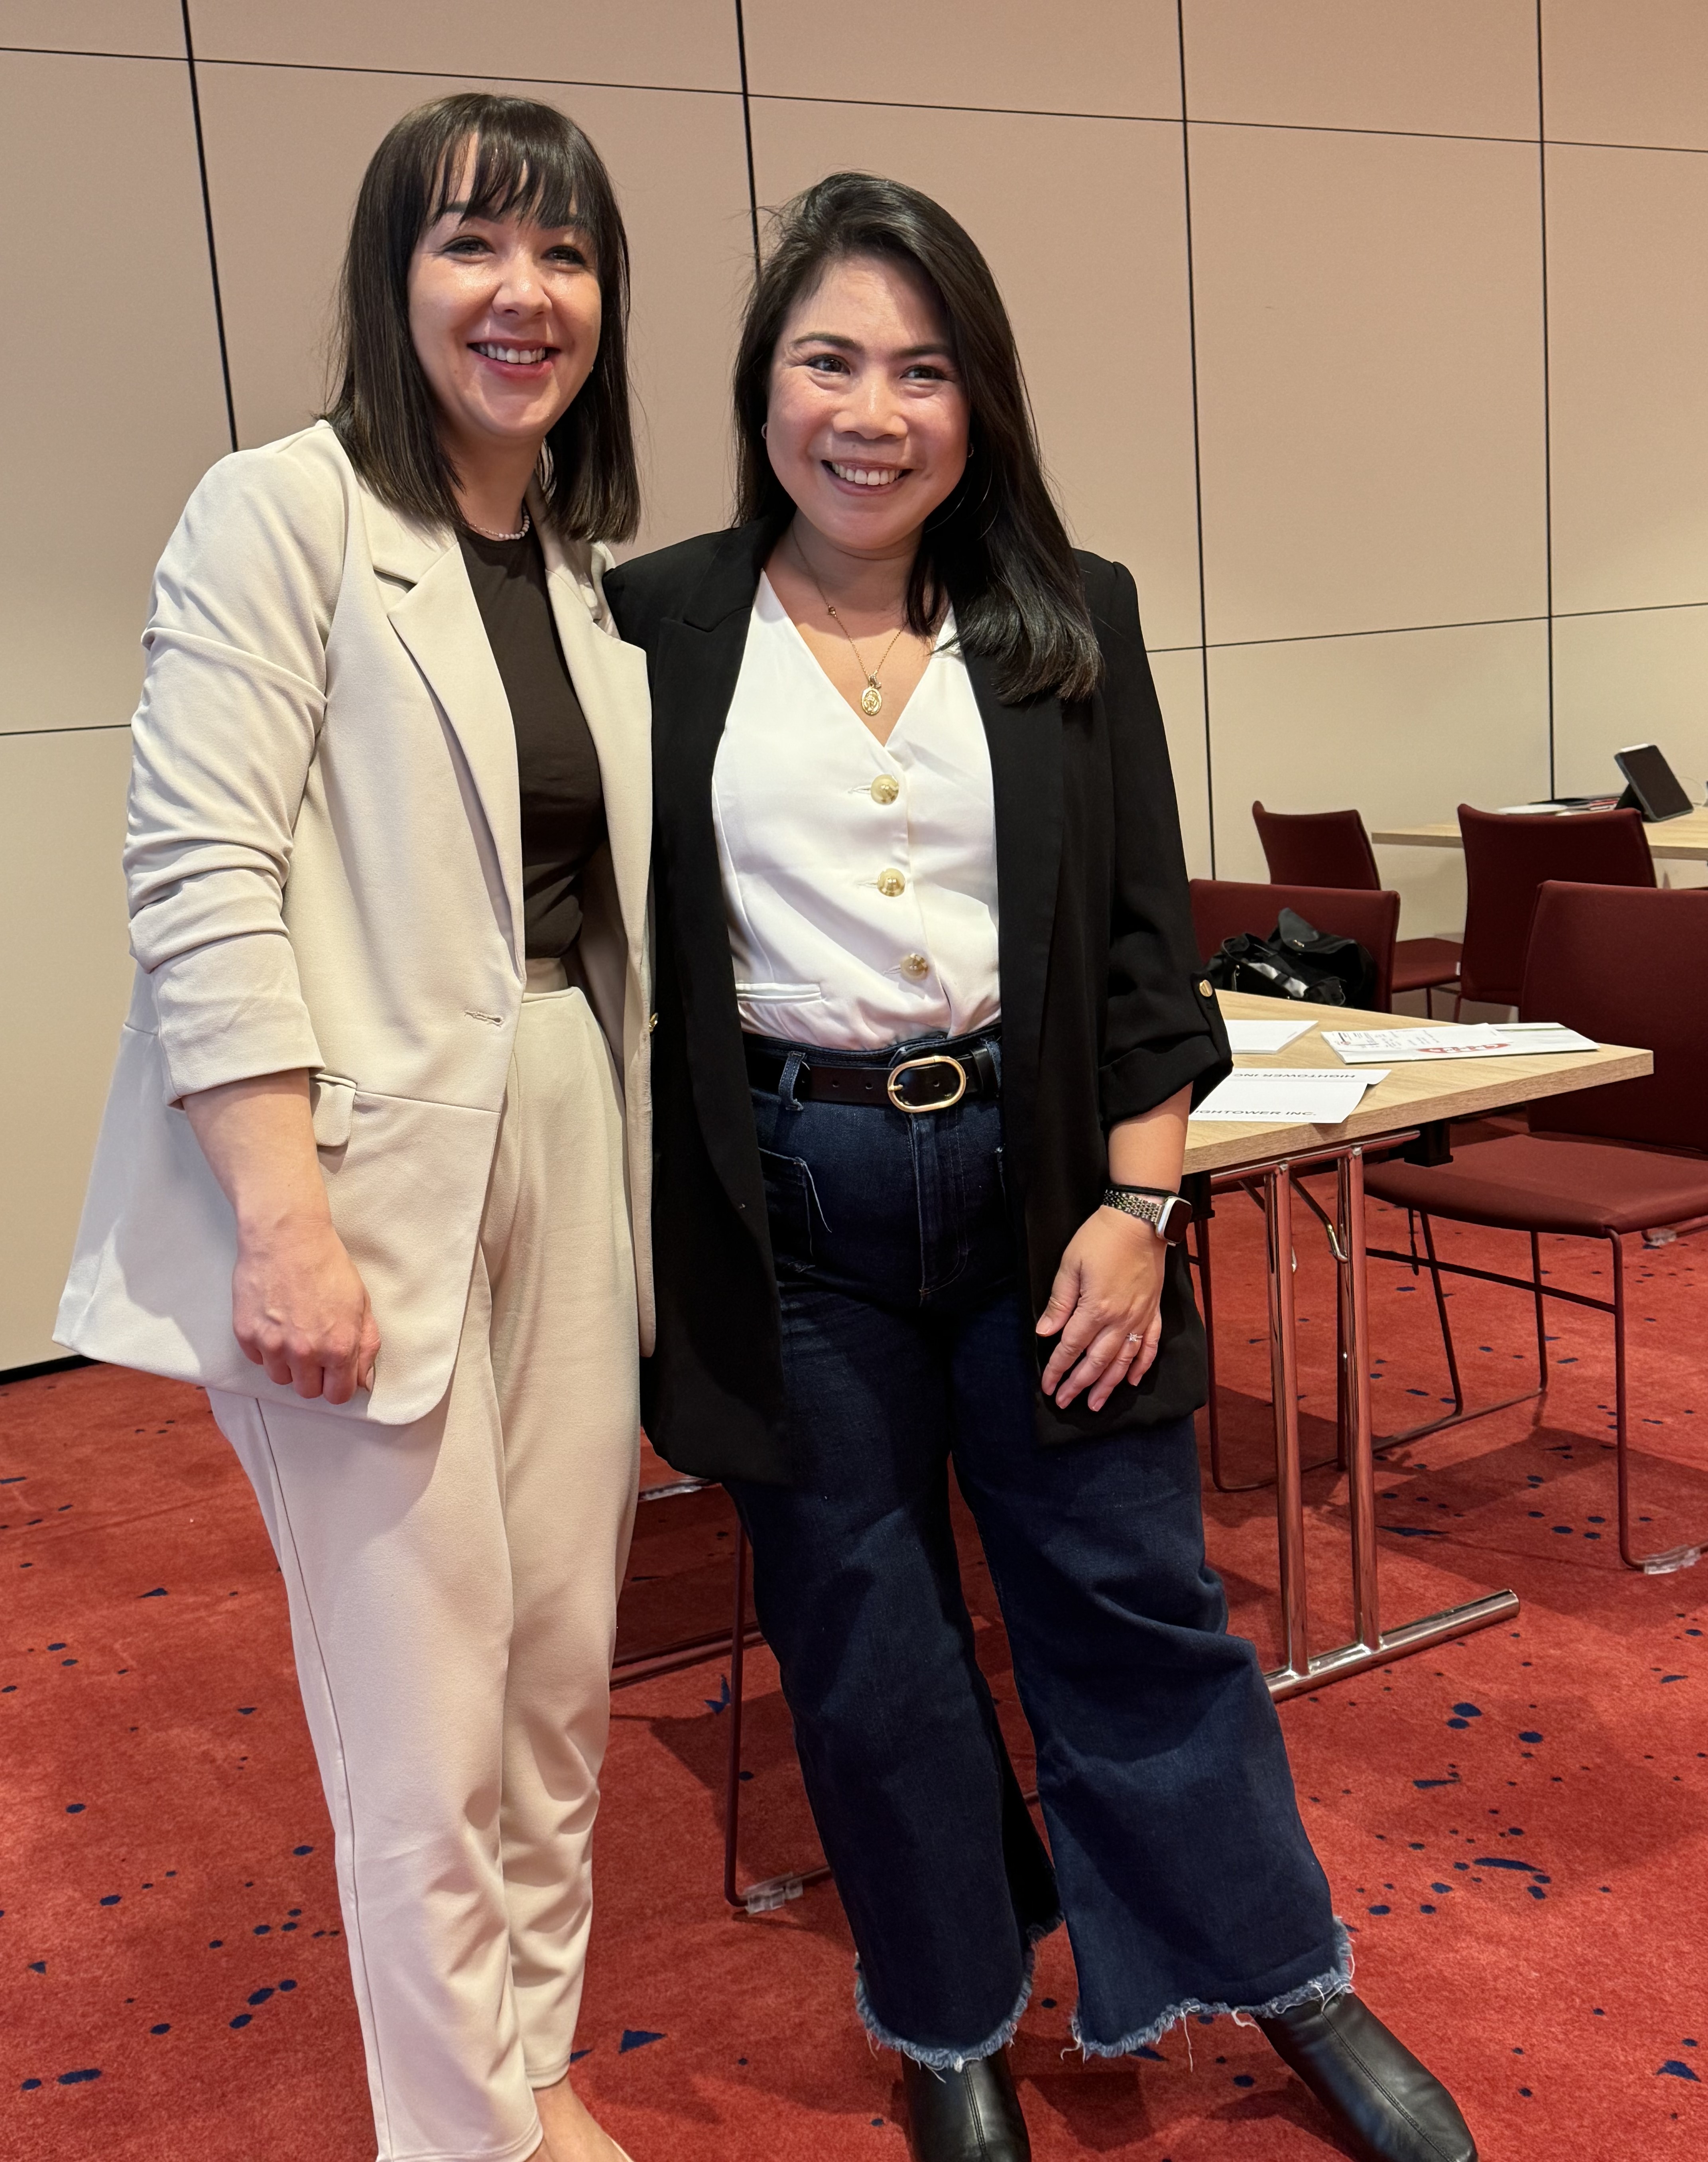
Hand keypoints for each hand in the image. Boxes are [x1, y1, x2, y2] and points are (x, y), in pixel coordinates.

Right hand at [231, 1214, 379, 1404]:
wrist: (286, 1237)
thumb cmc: (327, 1265)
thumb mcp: (360, 1303)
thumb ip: (365, 1345)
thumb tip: (363, 1380)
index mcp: (338, 1347)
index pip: (338, 1395)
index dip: (338, 1385)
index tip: (335, 1374)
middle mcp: (305, 1352)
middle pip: (308, 1391)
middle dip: (314, 1376)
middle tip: (314, 1348)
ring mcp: (272, 1346)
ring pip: (281, 1378)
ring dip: (288, 1364)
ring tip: (293, 1332)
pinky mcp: (246, 1336)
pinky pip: (258, 1359)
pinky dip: (266, 1348)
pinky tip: (275, 1321)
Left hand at [1035, 1206, 1167, 1411]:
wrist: (1139, 1220)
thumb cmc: (1100, 1238)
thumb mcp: (1071, 1265)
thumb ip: (1059, 1302)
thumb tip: (1046, 1332)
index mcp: (1096, 1309)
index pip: (1071, 1348)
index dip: (1057, 1370)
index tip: (1047, 1387)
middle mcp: (1120, 1320)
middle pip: (1096, 1362)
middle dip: (1079, 1385)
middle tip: (1065, 1403)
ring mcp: (1140, 1317)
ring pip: (1123, 1361)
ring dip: (1108, 1385)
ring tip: (1096, 1405)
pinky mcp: (1153, 1310)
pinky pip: (1150, 1345)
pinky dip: (1142, 1366)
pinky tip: (1133, 1380)